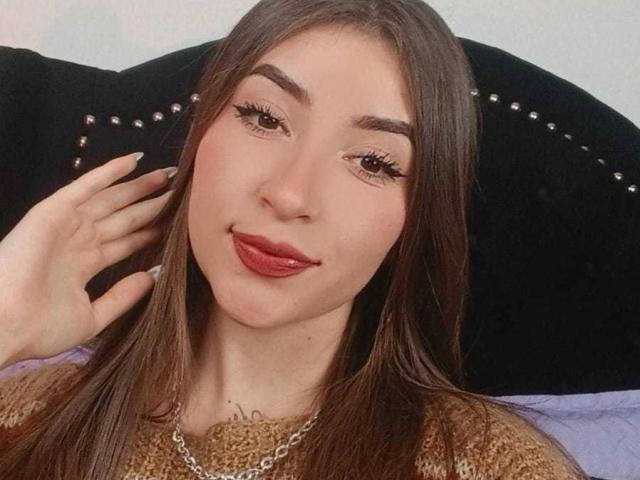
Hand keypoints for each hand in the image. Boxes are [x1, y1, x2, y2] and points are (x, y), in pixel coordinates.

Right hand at [0, 152, 174, 366]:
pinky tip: (133, 160)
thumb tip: (155, 275)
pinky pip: (85, 186)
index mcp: (85, 264)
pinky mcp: (53, 212)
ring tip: (168, 174)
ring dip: (138, 185)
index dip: (151, 229)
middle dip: (151, 203)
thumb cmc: (40, 329)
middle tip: (180, 189)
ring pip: (111, 199)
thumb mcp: (93, 316)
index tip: (178, 221)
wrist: (5, 327)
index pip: (126, 241)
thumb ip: (123, 296)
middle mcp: (79, 241)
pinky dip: (108, 172)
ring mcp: (67, 225)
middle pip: (124, 217)